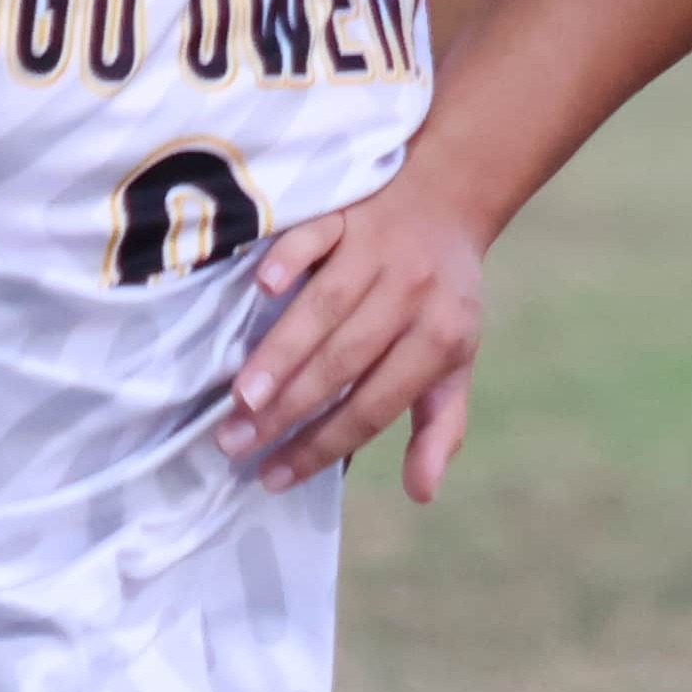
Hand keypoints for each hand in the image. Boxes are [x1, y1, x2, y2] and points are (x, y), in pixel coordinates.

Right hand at [220, 184, 486, 501]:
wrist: (449, 198)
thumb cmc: (443, 298)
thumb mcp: (455, 363)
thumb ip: (440, 427)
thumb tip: (422, 493)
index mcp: (439, 341)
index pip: (374, 405)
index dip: (324, 445)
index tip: (274, 477)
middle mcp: (409, 297)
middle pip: (342, 362)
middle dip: (288, 409)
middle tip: (235, 444)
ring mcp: (376, 252)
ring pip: (324, 308)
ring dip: (279, 353)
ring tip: (239, 397)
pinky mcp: (348, 212)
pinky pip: (316, 236)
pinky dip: (291, 259)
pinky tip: (263, 286)